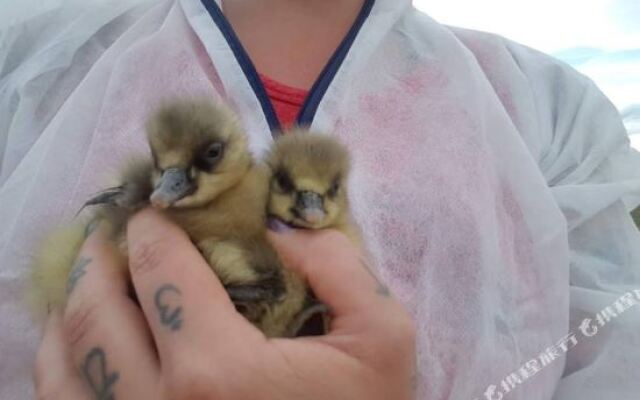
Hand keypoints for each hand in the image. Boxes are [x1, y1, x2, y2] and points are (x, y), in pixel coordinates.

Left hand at [34, 209, 415, 398]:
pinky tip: (81, 340)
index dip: (152, 229)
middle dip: (98, 258)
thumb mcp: (381, 335)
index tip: (153, 212)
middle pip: (96, 313)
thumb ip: (338, 265)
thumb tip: (276, 227)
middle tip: (112, 233)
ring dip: (71, 306)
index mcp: (219, 370)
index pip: (162, 271)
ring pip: (65, 363)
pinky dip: (62, 361)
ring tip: (91, 277)